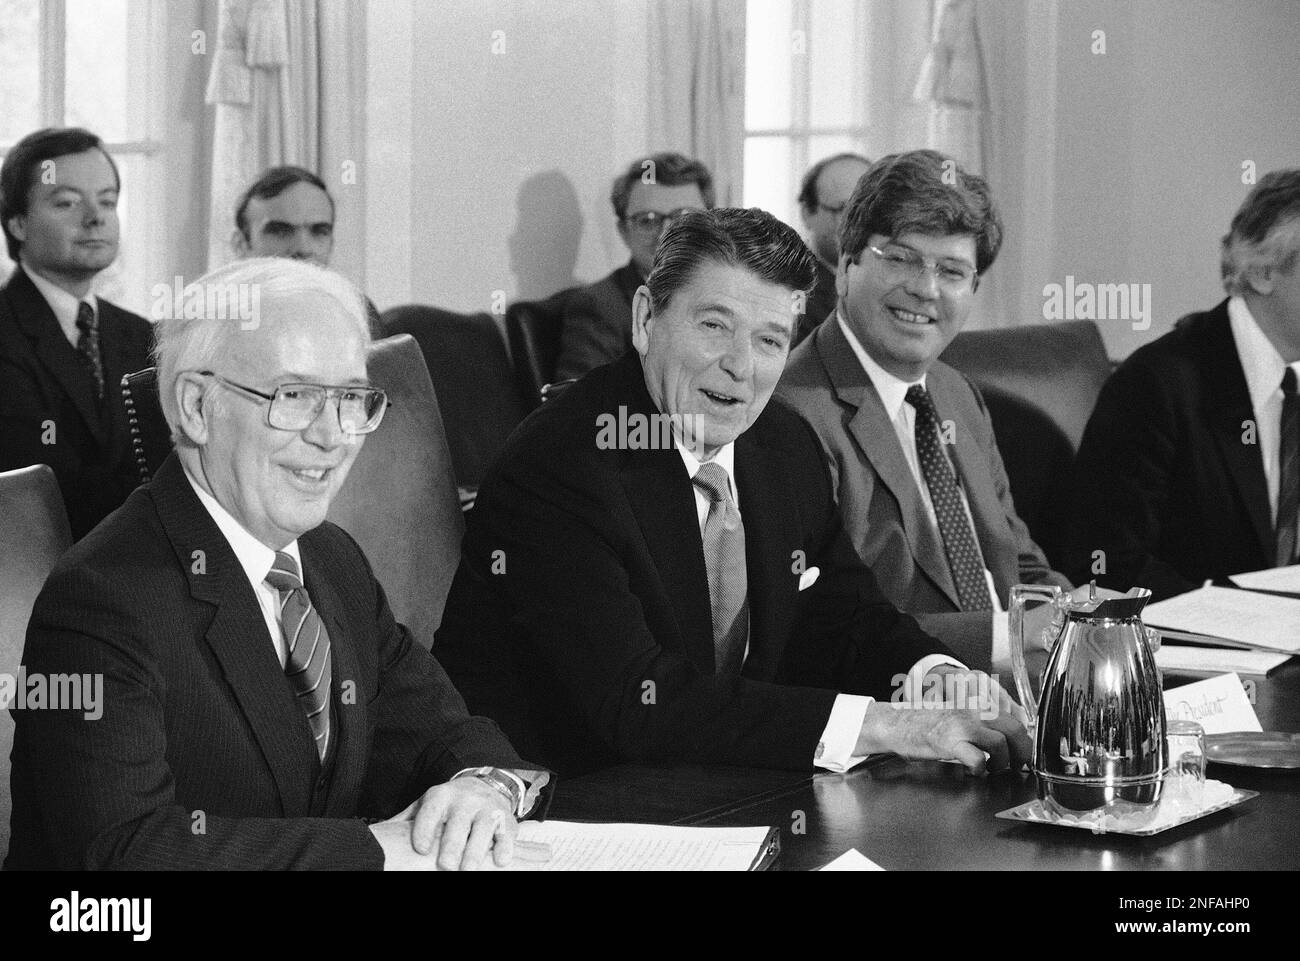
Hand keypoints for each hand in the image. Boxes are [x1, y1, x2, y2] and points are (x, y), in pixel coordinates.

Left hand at [369, 778, 517, 870]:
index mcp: (440, 796)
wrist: (486, 784)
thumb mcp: (426, 805)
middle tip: (446, 865)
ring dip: (476, 850)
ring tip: (468, 869)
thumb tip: (374, 838)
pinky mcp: (506, 819)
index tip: (420, 848)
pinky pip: (507, 833)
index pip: (431, 810)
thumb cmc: (449, 804)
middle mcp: (465, 800)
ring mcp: (487, 808)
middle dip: (452, 845)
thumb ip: (405, 821)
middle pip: (458, 823)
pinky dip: (505, 847)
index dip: (425, 829)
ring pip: (483, 828)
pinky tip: (501, 861)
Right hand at [857, 672, 1031, 774]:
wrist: (897, 723)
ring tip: (995, 769)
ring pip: (1001, 743)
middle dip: (1023, 751)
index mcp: (978, 703)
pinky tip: (975, 771)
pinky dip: (981, 769)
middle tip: (1019, 764)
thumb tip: (1011, 738)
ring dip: (1003, 762)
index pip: (1015, 717)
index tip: (1025, 751)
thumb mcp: (960, 716)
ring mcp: (962, 725)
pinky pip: (977, 759)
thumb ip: (984, 723)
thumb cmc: (928, 722)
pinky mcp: (950, 742)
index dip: (1025, 738)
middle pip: (1015, 728)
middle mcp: (973, 710)